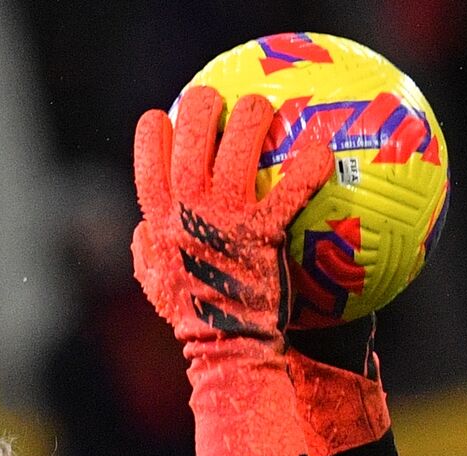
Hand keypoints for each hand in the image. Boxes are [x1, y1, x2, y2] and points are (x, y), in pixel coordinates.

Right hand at [132, 86, 333, 341]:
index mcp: (158, 216)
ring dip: (254, 116)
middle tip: (221, 99)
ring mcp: (225, 216)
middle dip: (205, 105)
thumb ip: (146, 250)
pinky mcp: (263, 230)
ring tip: (265, 109)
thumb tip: (145, 228)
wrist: (226, 345)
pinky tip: (321, 149)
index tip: (168, 118)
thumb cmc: (193, 317)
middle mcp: (187, 208)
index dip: (157, 129)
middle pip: (192, 132)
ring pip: (239, 142)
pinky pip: (290, 185)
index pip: (148, 154)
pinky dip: (308, 164)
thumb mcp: (154, 284)